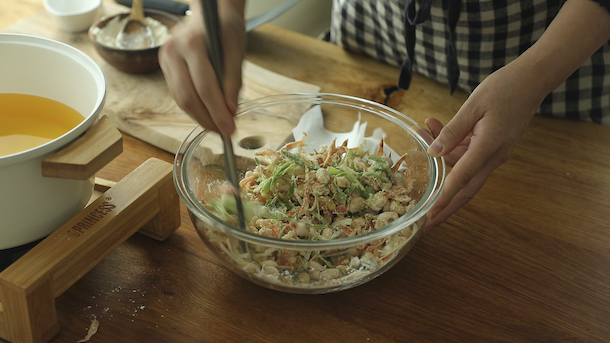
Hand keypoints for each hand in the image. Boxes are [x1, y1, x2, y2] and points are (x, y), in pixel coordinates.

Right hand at [158, 0, 245, 136]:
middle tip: (224, 132)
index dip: (217, 112)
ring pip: (180, 99)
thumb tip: (231, 111)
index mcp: (192, 44)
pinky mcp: (165, 66)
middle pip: (187, 97)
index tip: (230, 128)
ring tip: (218, 127)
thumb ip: (233, 81)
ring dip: (200, 117)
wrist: (210, 13)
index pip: (205, 87)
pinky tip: (208, 115)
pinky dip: (194, 107)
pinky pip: (178, 94)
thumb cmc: (225, 28)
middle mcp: (173, 51)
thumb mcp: (237, 50)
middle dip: (207, 120)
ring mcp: (165, 59)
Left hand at [423, 62, 545, 231]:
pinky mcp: (493, 146)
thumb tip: (433, 152)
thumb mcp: (473, 106)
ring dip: (441, 159)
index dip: (444, 199)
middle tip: (426, 224)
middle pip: (466, 189)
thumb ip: (452, 131)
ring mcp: (495, 153)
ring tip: (421, 132)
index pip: (462, 179)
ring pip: (463, 168)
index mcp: (489, 147)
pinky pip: (468, 155)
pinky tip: (434, 126)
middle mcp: (494, 156)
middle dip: (445, 207)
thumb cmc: (505, 88)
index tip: (430, 216)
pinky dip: (451, 146)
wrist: (533, 79)